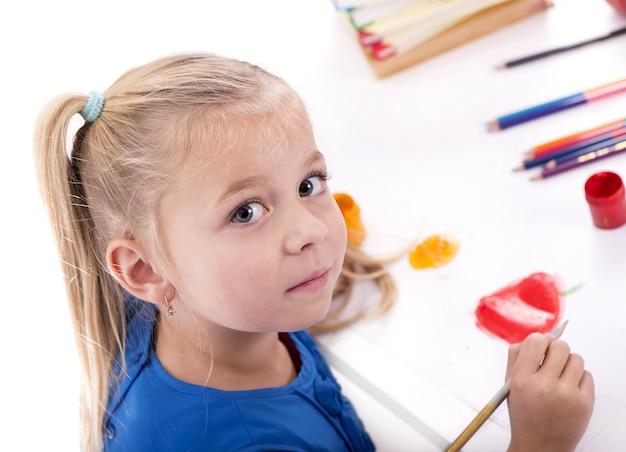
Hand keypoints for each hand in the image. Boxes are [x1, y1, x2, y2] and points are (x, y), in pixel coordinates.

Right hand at [506, 332, 593, 451]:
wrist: (540, 446)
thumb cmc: (524, 415)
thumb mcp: (510, 385)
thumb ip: (515, 358)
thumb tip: (533, 337)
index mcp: (522, 379)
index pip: (536, 341)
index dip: (541, 340)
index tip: (542, 345)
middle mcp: (544, 385)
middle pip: (560, 346)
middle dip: (556, 349)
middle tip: (553, 360)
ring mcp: (566, 394)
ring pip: (576, 358)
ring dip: (569, 363)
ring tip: (561, 376)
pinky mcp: (584, 403)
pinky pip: (588, 375)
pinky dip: (579, 378)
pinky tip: (569, 389)